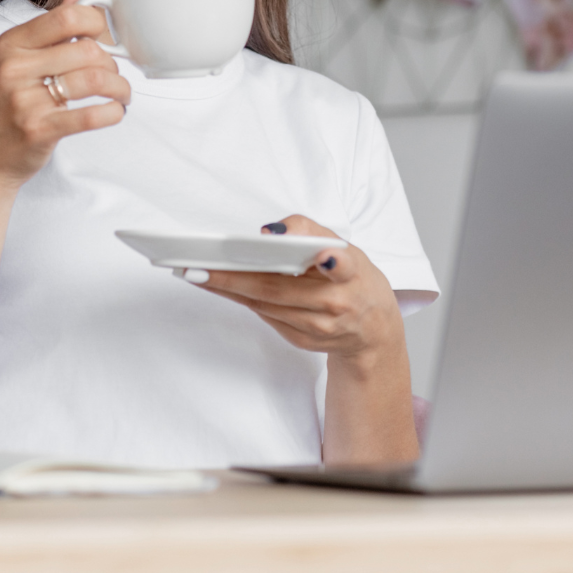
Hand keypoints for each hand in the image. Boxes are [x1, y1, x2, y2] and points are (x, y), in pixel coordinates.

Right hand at [0, 0, 130, 190]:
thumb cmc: (3, 109)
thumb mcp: (18, 59)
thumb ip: (55, 22)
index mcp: (11, 43)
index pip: (68, 16)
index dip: (99, 24)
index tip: (107, 40)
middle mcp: (14, 67)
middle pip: (87, 50)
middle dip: (112, 64)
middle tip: (114, 76)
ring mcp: (23, 99)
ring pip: (94, 80)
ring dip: (119, 89)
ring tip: (121, 96)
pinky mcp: (37, 130)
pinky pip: (91, 115)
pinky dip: (113, 113)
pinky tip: (115, 112)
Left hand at [183, 215, 406, 370]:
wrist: (374, 330)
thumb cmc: (355, 279)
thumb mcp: (348, 248)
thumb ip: (312, 232)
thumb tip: (267, 232)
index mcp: (352, 273)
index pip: (341, 266)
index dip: (332, 262)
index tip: (323, 255)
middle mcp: (336, 303)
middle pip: (279, 288)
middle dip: (236, 277)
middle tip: (201, 266)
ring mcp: (319, 327)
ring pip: (265, 304)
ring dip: (229, 289)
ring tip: (198, 273)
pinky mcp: (303, 340)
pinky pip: (266, 316)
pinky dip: (242, 299)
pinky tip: (220, 287)